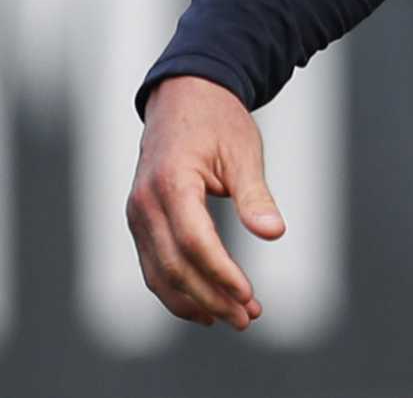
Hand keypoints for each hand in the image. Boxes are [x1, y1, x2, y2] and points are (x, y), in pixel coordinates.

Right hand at [127, 76, 285, 328]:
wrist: (184, 97)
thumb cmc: (218, 121)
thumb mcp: (243, 151)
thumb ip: (255, 195)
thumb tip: (273, 232)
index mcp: (172, 183)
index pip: (195, 242)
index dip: (220, 273)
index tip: (248, 295)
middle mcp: (145, 204)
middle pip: (174, 266)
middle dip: (211, 297)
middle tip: (247, 317)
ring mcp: (137, 214)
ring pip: (159, 274)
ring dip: (194, 301)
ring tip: (231, 318)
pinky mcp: (140, 221)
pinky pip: (154, 265)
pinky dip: (176, 290)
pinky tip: (203, 305)